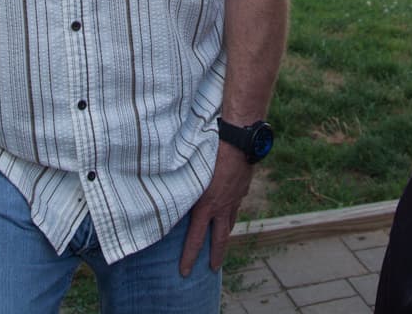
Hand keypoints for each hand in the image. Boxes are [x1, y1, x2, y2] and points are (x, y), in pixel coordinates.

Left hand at [179, 143, 253, 274]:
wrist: (239, 141)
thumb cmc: (210, 152)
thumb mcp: (191, 173)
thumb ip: (183, 189)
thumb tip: (169, 199)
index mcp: (206, 206)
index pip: (196, 238)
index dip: (189, 257)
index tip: (184, 272)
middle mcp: (222, 206)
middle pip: (220, 238)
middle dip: (216, 256)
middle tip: (212, 269)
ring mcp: (235, 198)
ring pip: (229, 221)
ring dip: (224, 233)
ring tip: (221, 242)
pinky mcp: (243, 188)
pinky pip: (236, 205)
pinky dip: (231, 211)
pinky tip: (229, 209)